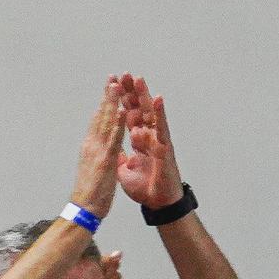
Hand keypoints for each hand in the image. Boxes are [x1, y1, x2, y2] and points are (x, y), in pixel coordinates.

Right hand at [71, 75, 134, 217]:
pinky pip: (114, 138)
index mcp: (90, 147)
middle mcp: (92, 144)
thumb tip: (103, 150)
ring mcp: (98, 151)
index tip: (109, 89)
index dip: (104, 104)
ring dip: (113, 103)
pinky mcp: (105, 160)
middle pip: (101, 116)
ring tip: (117, 85)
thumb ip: (99, 156)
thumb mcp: (95, 170)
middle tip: (112, 78)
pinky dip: (119, 123)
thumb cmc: (90, 193)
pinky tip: (123, 110)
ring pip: (107, 122)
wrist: (84, 209)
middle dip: (107, 96)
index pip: (98, 121)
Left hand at [117, 82, 180, 212]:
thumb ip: (121, 158)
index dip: (121, 102)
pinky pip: (162, 127)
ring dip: (145, 96)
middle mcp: (149, 137)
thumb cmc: (146, 188)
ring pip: (151, 114)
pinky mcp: (165, 147)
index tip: (113, 86)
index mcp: (139, 141)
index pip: (128, 116)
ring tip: (139, 79)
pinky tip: (157, 100)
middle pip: (139, 110)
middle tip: (125, 74)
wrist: (158, 203)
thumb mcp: (125, 171)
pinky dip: (160, 114)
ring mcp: (158, 140)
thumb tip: (115, 152)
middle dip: (132, 92)